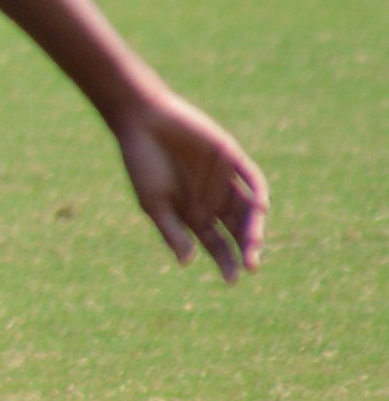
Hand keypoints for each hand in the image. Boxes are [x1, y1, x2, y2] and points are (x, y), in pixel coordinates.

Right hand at [111, 89, 268, 281]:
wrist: (143, 121)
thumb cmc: (141, 162)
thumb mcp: (153, 202)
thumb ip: (172, 230)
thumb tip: (188, 261)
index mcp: (192, 214)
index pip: (215, 244)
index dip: (225, 262)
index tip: (232, 279)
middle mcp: (212, 200)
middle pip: (236, 230)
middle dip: (245, 248)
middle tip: (250, 264)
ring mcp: (224, 179)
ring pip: (247, 209)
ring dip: (253, 227)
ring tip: (252, 243)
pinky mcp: (231, 157)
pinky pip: (251, 179)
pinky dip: (257, 193)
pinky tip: (259, 208)